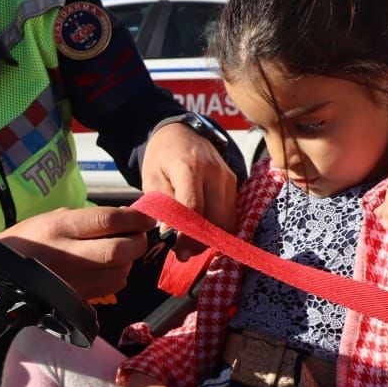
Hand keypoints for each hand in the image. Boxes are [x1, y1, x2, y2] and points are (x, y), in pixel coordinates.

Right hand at [0, 206, 151, 301]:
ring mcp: (71, 280)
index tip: (146, 218)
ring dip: (129, 261)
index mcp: (60, 227)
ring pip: (119, 272)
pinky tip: (109, 268)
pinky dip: (118, 276)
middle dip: (137, 242)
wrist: (1, 271)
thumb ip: (89, 218)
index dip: (135, 219)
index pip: (108, 220)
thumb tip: (126, 217)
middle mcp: (67, 254)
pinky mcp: (75, 298)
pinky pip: (110, 287)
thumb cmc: (30, 238)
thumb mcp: (53, 216)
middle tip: (138, 236)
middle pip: (119, 251)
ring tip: (122, 252)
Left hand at [141, 121, 237, 255]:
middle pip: (215, 218)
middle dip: (199, 241)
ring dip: (210, 238)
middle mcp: (215, 172)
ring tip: (190, 244)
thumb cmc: (162, 158)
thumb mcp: (152, 178)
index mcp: (189, 167)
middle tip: (182, 253)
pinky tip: (201, 232)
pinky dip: (217, 228)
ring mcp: (229, 178)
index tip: (177, 250)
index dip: (186, 233)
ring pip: (227, 220)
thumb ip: (161, 204)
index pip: (194, 207)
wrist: (180, 133)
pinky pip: (230, 214)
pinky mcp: (235, 183)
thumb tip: (169, 233)